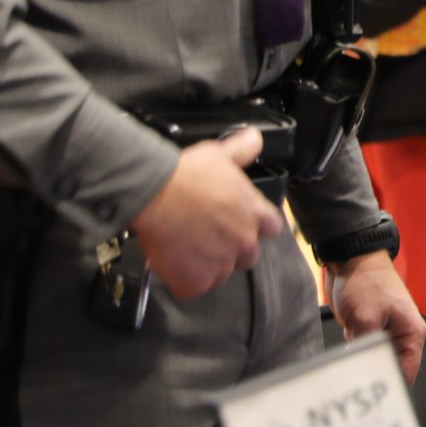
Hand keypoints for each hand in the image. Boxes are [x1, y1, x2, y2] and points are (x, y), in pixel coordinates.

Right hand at [130, 130, 285, 300]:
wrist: (153, 194)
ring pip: (222, 274)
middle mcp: (244, 242)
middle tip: (209, 236)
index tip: (241, 222)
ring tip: (188, 248)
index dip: (257, 226)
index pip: (272, 228)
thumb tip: (254, 139)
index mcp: (255, 214)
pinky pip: (195, 287)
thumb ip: (242, 150)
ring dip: (210, 265)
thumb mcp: (218, 155)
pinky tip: (174, 262)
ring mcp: (221, 265)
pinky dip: (185, 279)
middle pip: (248, 255)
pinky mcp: (196, 282)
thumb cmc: (186, 173)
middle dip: (233, 248)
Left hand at [331, 253, 425, 384]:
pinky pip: (364, 351)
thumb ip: (368, 350)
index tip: (371, 393)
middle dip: (373, 374)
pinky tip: (345, 351)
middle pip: (391, 368)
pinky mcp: (370, 330)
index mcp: (411, 334)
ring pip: (375, 360)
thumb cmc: (365, 281)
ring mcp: (386, 333)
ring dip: (362, 362)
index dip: (390, 385)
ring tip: (349, 366)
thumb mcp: (365, 319)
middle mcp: (402, 336)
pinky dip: (354, 353)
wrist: (350, 259)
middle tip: (355, 381)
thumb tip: (363, 373)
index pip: (406, 373)